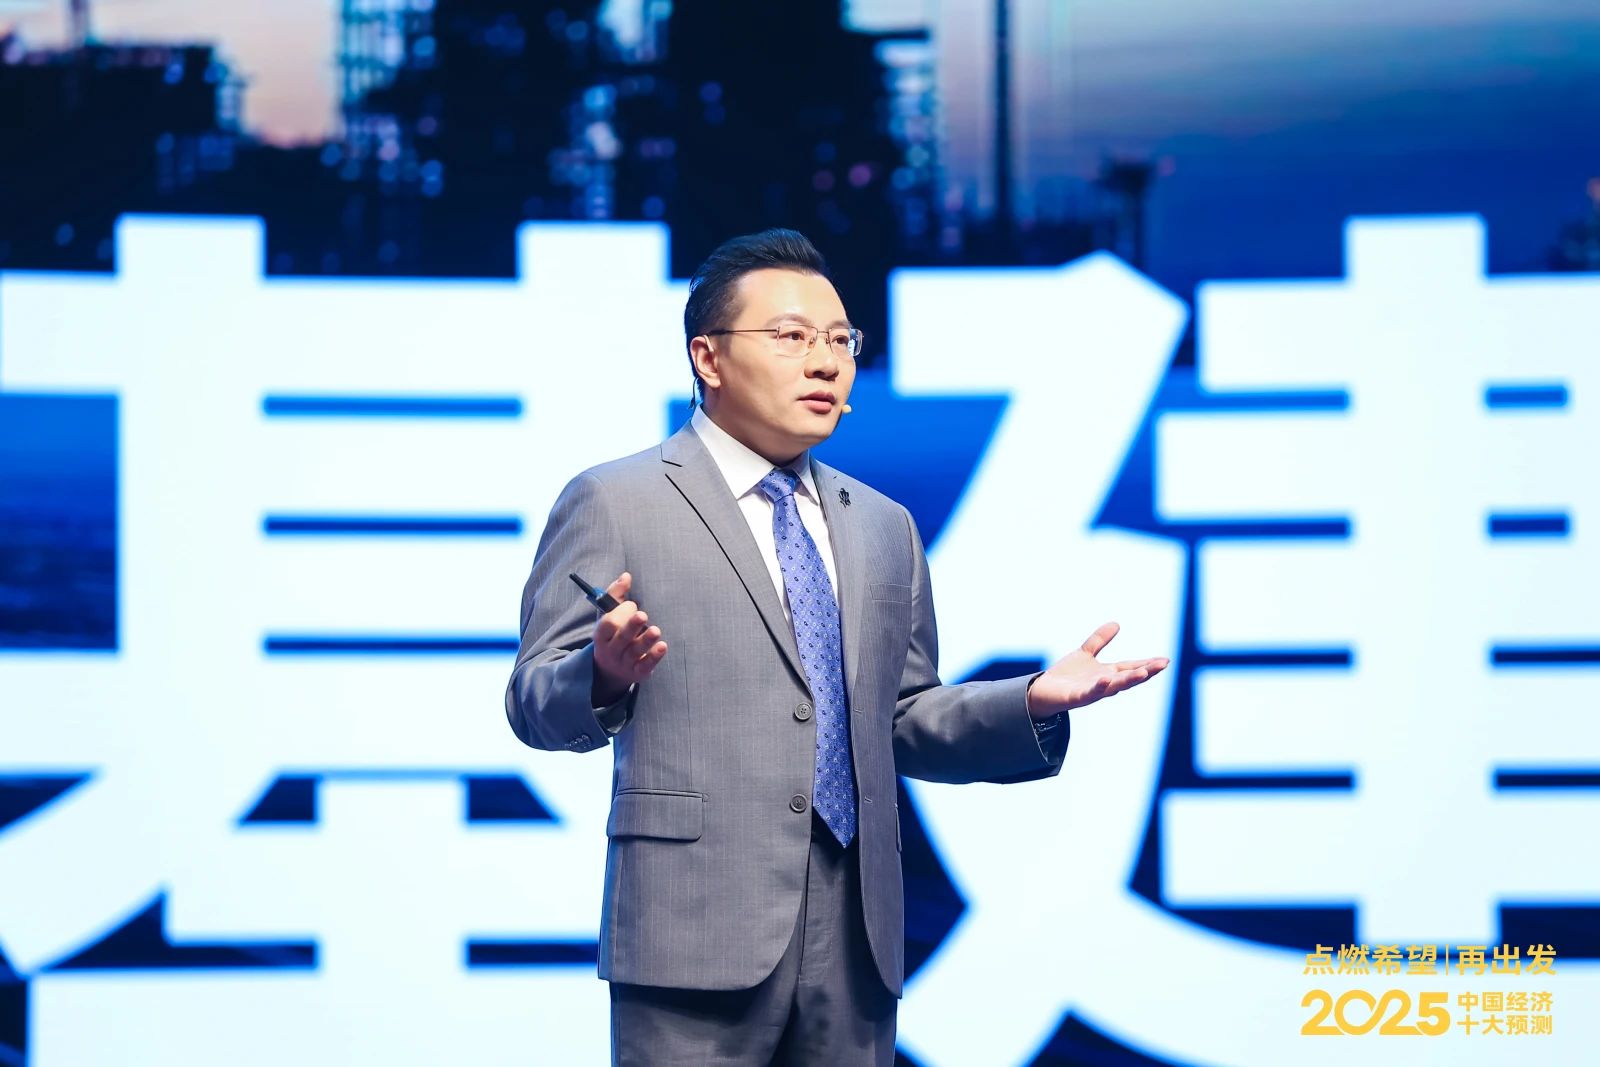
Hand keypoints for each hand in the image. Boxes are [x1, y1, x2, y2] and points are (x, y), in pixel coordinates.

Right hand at [591, 571, 667, 703]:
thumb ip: (616, 595)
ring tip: (655, 630)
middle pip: (621, 638)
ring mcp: (624, 663)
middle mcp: (611, 650)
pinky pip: (645, 666)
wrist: (609, 671)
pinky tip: (663, 646)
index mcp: (601, 634)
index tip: (632, 604)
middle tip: (642, 615)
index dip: (619, 613)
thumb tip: (626, 575)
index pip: (608, 624)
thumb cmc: (612, 635)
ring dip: (645, 641)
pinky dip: (654, 657)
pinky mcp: (637, 672)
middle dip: (631, 626)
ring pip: (634, 652)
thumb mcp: (608, 616)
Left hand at [1026, 622, 1168, 718]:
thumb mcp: (1084, 653)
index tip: (1166, 660)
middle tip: (1163, 665)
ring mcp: (1092, 691)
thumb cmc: (1066, 676)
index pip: (1131, 668)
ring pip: (1114, 686)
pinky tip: (1105, 678)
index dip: (1148, 664)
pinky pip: (1090, 692)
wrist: (1042, 692)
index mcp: (1107, 673)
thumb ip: (1100, 640)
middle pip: (1128, 677)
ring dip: (1129, 680)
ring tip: (1144, 672)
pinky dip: (1099, 686)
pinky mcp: (1077, 697)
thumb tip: (1117, 624)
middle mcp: (1104, 683)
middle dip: (1146, 671)